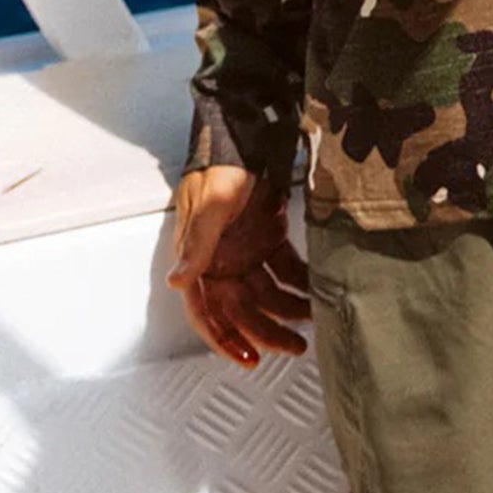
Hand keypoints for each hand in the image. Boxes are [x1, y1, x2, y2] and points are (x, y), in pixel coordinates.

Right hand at [166, 164, 310, 368]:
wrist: (246, 134)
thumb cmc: (219, 168)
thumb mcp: (209, 207)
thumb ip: (196, 246)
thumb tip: (177, 282)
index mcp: (198, 261)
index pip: (205, 312)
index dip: (225, 339)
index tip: (249, 358)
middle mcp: (220, 263)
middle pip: (242, 311)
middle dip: (266, 332)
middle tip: (294, 347)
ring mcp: (245, 253)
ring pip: (266, 295)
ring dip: (287, 311)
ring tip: (311, 321)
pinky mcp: (268, 239)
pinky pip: (285, 270)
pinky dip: (299, 283)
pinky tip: (316, 291)